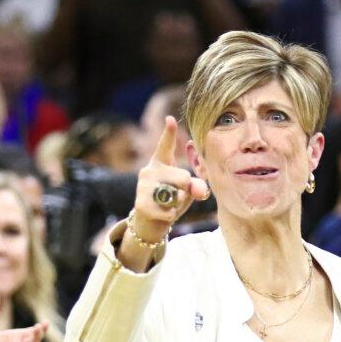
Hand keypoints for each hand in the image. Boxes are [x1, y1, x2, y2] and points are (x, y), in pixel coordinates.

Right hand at [120, 115, 208, 266]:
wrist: (150, 223)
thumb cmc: (170, 202)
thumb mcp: (186, 192)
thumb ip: (196, 186)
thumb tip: (200, 190)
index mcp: (159, 163)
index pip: (164, 146)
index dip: (169, 132)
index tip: (170, 119)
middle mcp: (148, 171)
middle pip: (182, 176)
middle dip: (186, 189)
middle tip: (176, 197)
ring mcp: (142, 186)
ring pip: (176, 194)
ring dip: (179, 204)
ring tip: (168, 206)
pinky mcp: (141, 203)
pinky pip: (169, 210)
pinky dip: (172, 215)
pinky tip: (163, 214)